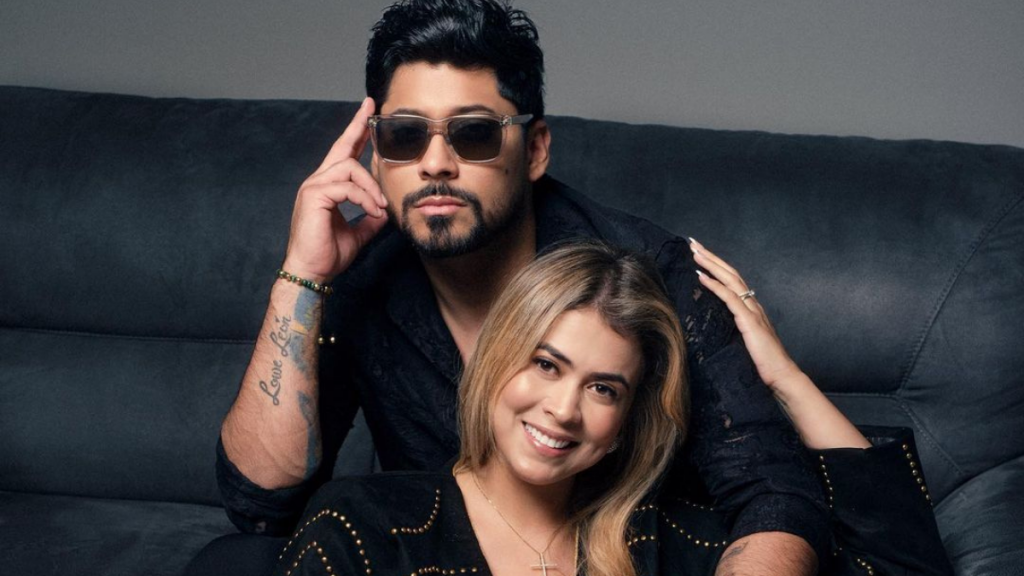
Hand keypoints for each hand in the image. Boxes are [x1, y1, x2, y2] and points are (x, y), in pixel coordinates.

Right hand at [281, 97, 389, 282]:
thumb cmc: (328, 254)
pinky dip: (365, 198)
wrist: (311, 272)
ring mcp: (313, 186)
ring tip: (381, 207)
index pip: (343, 154)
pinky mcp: (314, 196)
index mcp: (327, 186)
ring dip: (371, 187)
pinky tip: (373, 211)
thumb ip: (369, 218)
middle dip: (357, 126)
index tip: (368, 113)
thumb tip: (385, 211)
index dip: (356, 133)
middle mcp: (317, 181)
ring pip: (349, 168)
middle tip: (372, 109)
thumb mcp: (358, 233)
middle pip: (342, 147)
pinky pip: (347, 187)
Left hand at [690, 238, 801, 391]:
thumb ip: (734, 327)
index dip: (716, 265)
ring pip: (730, 279)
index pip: (731, 280)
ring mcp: (752, 311)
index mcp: (750, 307)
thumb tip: (716, 323)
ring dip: (711, 264)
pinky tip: (701, 276)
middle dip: (711, 256)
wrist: (781, 375)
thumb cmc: (762, 362)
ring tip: (695, 253)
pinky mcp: (749, 321)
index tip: (700, 254)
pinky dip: (715, 285)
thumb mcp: (743, 340)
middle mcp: (752, 304)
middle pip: (730, 273)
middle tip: (693, 243)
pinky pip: (730, 298)